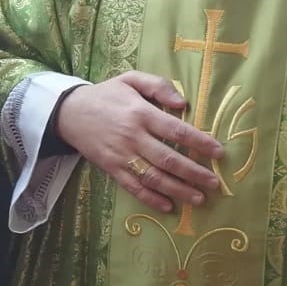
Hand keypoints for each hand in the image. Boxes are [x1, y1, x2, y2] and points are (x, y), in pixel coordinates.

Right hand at [55, 72, 223, 212]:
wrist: (68, 112)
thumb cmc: (105, 95)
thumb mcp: (130, 79)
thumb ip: (158, 85)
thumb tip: (183, 102)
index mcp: (141, 113)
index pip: (176, 130)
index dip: (200, 142)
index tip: (219, 152)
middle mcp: (133, 137)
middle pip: (169, 159)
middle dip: (194, 173)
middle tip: (215, 183)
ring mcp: (121, 156)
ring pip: (153, 178)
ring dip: (178, 190)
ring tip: (198, 199)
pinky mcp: (111, 169)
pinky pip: (133, 187)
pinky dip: (151, 199)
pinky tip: (168, 206)